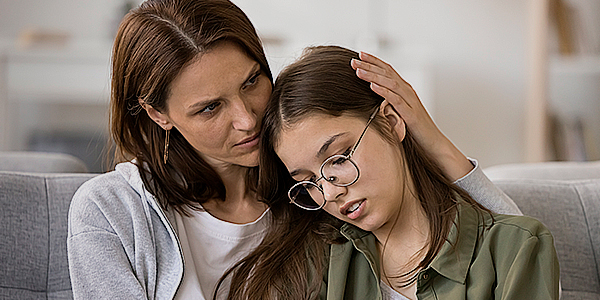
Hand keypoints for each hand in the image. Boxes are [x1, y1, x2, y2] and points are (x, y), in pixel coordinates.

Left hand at [351, 52, 472, 180]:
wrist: (433, 143)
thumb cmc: (416, 129)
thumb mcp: (399, 112)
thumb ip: (389, 102)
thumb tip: (373, 98)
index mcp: (404, 90)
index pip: (388, 70)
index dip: (374, 61)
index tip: (359, 54)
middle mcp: (408, 92)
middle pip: (387, 73)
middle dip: (370, 65)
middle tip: (354, 59)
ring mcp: (410, 102)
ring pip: (390, 83)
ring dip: (373, 75)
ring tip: (358, 70)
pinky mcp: (411, 114)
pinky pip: (396, 100)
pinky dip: (383, 91)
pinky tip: (372, 86)